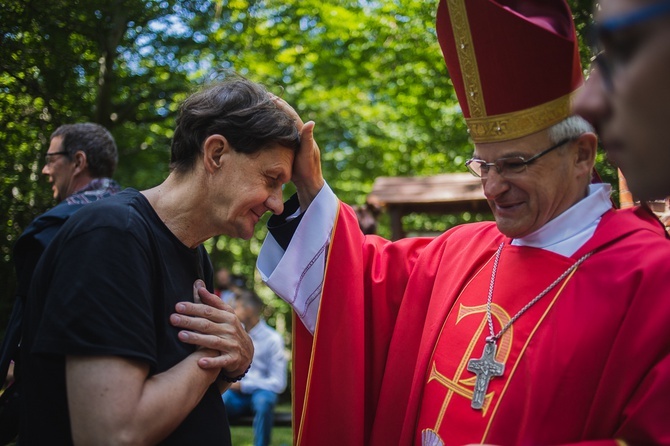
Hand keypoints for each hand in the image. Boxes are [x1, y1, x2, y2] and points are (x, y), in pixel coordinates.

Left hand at [170, 280, 253, 377]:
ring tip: (180, 335)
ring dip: (196, 339)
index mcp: (228, 316)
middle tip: (173, 318)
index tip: (178, 306)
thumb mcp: (226, 314)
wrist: (247, 352)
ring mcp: (232, 344)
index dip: (193, 308)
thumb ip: (212, 301)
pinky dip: (212, 362)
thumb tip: (198, 285)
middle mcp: (230, 329)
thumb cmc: (230, 329)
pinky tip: (200, 362)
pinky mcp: (232, 359)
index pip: (208, 311)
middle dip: (189, 321)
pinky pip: (221, 361)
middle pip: (207, 325)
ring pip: (212, 341)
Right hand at [270, 94, 324, 209]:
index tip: (269, 96)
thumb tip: (311, 122)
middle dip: (276, 105)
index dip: (280, 105)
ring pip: (282, 123)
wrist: (309, 182)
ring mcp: (294, 140)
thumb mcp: (307, 154)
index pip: (290, 115)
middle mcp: (299, 134)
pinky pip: (280, 132)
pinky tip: (264, 125)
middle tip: (264, 96)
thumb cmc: (308, 169)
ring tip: (263, 106)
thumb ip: (308, 138)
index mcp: (303, 133)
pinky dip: (273, 126)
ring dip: (274, 114)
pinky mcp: (290, 146)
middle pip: (286, 116)